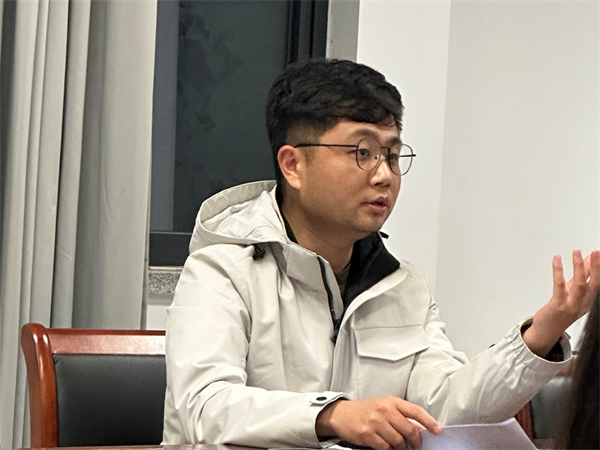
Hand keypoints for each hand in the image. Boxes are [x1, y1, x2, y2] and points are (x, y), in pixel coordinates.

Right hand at [315, 396, 441, 449]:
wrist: (342, 414)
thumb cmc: (365, 410)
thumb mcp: (384, 406)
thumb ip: (401, 415)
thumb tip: (421, 429)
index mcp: (391, 401)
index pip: (416, 411)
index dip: (429, 422)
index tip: (437, 431)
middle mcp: (384, 410)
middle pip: (409, 429)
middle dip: (416, 442)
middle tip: (415, 446)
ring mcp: (375, 422)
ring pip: (398, 441)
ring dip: (401, 447)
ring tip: (397, 445)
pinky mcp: (367, 434)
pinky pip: (385, 448)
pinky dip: (388, 449)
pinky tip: (385, 445)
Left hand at [523, 249, 599, 356]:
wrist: (546, 331)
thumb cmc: (559, 311)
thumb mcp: (571, 292)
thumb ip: (579, 277)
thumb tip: (584, 261)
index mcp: (587, 300)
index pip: (596, 281)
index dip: (598, 267)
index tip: (598, 254)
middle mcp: (582, 303)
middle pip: (593, 283)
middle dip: (596, 267)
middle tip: (596, 252)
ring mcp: (571, 305)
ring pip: (579, 285)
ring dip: (578, 267)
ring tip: (576, 252)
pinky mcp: (558, 306)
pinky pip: (559, 287)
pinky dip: (559, 272)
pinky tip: (557, 261)